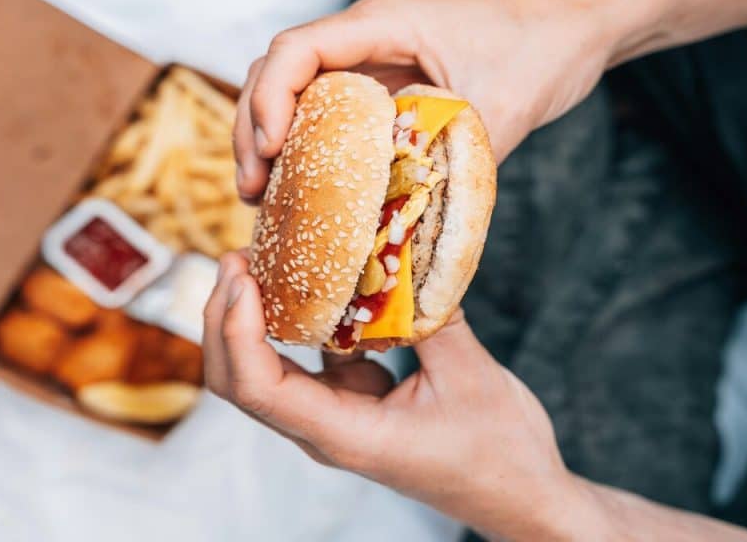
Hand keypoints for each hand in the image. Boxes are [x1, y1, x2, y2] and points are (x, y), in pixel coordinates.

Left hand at [203, 252, 603, 539]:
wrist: (521, 496)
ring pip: (262, 371)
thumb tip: (407, 250)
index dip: (237, 331)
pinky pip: (305, 360)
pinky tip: (310, 281)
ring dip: (248, 319)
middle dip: (224, 318)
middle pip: (239, 381)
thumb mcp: (470, 374)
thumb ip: (432, 314)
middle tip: (237, 257)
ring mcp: (334, 417)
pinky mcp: (350, 402)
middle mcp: (326, 430)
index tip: (244, 276)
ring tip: (257, 261)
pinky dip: (294, 321)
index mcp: (346, 435)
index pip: (259, 388)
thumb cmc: (500, 452)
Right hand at [233, 0, 621, 201]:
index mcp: (385, 24)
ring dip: (272, 140)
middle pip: (280, 71)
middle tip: (253, 190)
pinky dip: (308, 147)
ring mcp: (373, 60)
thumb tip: (404, 237)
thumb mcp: (497, 114)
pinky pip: (329, 113)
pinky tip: (304, 189)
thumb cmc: (542, 51)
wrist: (575, 32)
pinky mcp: (386, 86)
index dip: (270, 99)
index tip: (270, 151)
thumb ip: (449, 168)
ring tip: (263, 196)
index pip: (298, 49)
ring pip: (297, 93)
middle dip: (255, 128)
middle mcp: (368, 38)